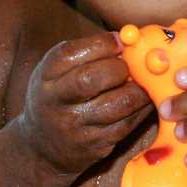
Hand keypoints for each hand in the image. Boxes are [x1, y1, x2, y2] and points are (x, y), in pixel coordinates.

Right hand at [19, 32, 152, 175]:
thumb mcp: (58, 72)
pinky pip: (127, 124)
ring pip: (118, 104)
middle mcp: (56, 102)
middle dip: (119, 68)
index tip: (120, 42)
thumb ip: (86, 54)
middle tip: (129, 67)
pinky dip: (142, 109)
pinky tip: (144, 101)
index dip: (102, 45)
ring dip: (139, 90)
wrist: (42, 145)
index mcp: (46, 76)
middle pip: (91, 78)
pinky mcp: (95, 145)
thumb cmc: (59, 97)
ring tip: (143, 83)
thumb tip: (128, 40)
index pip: (70, 54)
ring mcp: (75, 126)